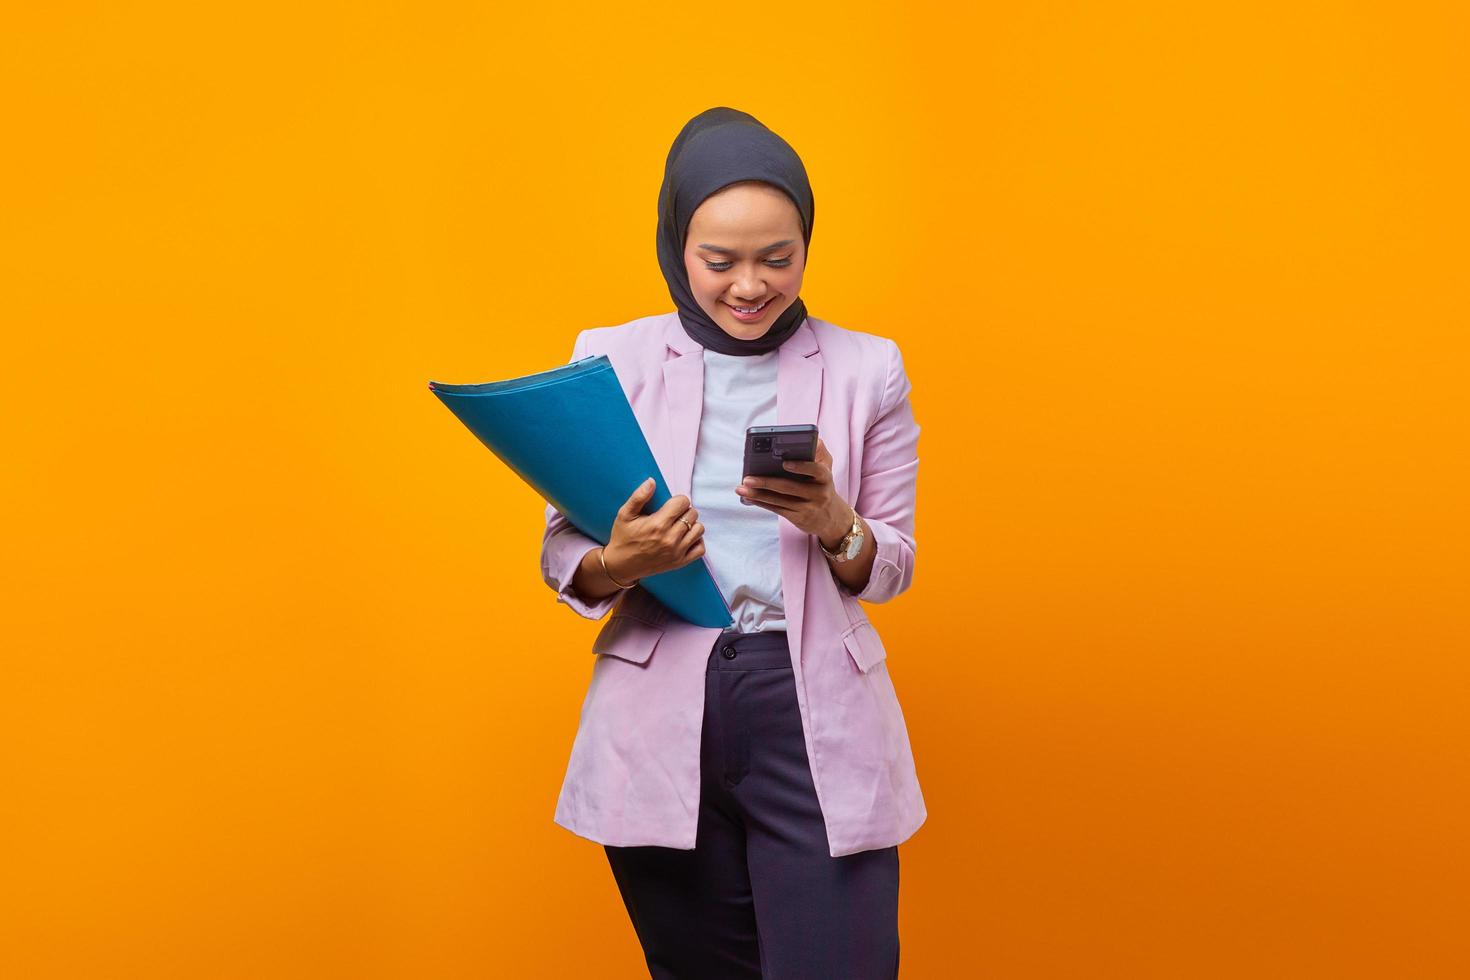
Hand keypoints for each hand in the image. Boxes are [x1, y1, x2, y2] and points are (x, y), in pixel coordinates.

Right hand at [603, 478, 705, 581]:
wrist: (621, 565)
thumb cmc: (623, 538)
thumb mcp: (625, 514)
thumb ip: (639, 496)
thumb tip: (652, 481)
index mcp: (657, 524)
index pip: (683, 502)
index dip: (678, 500)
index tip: (670, 505)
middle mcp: (670, 538)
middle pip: (692, 514)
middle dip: (684, 511)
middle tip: (673, 515)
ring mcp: (676, 552)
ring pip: (699, 529)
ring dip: (691, 524)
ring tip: (680, 525)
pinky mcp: (680, 562)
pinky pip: (700, 549)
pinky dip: (696, 541)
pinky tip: (686, 538)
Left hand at [735, 437, 851, 547]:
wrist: (831, 517)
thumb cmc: (822, 485)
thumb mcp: (826, 467)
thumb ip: (818, 451)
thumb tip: (810, 438)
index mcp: (825, 477)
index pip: (815, 470)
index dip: (801, 467)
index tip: (784, 463)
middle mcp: (819, 494)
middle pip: (789, 487)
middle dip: (766, 482)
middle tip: (748, 477)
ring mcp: (808, 508)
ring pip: (779, 500)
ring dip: (758, 494)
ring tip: (741, 487)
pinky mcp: (798, 518)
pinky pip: (777, 509)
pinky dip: (761, 503)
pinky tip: (749, 497)